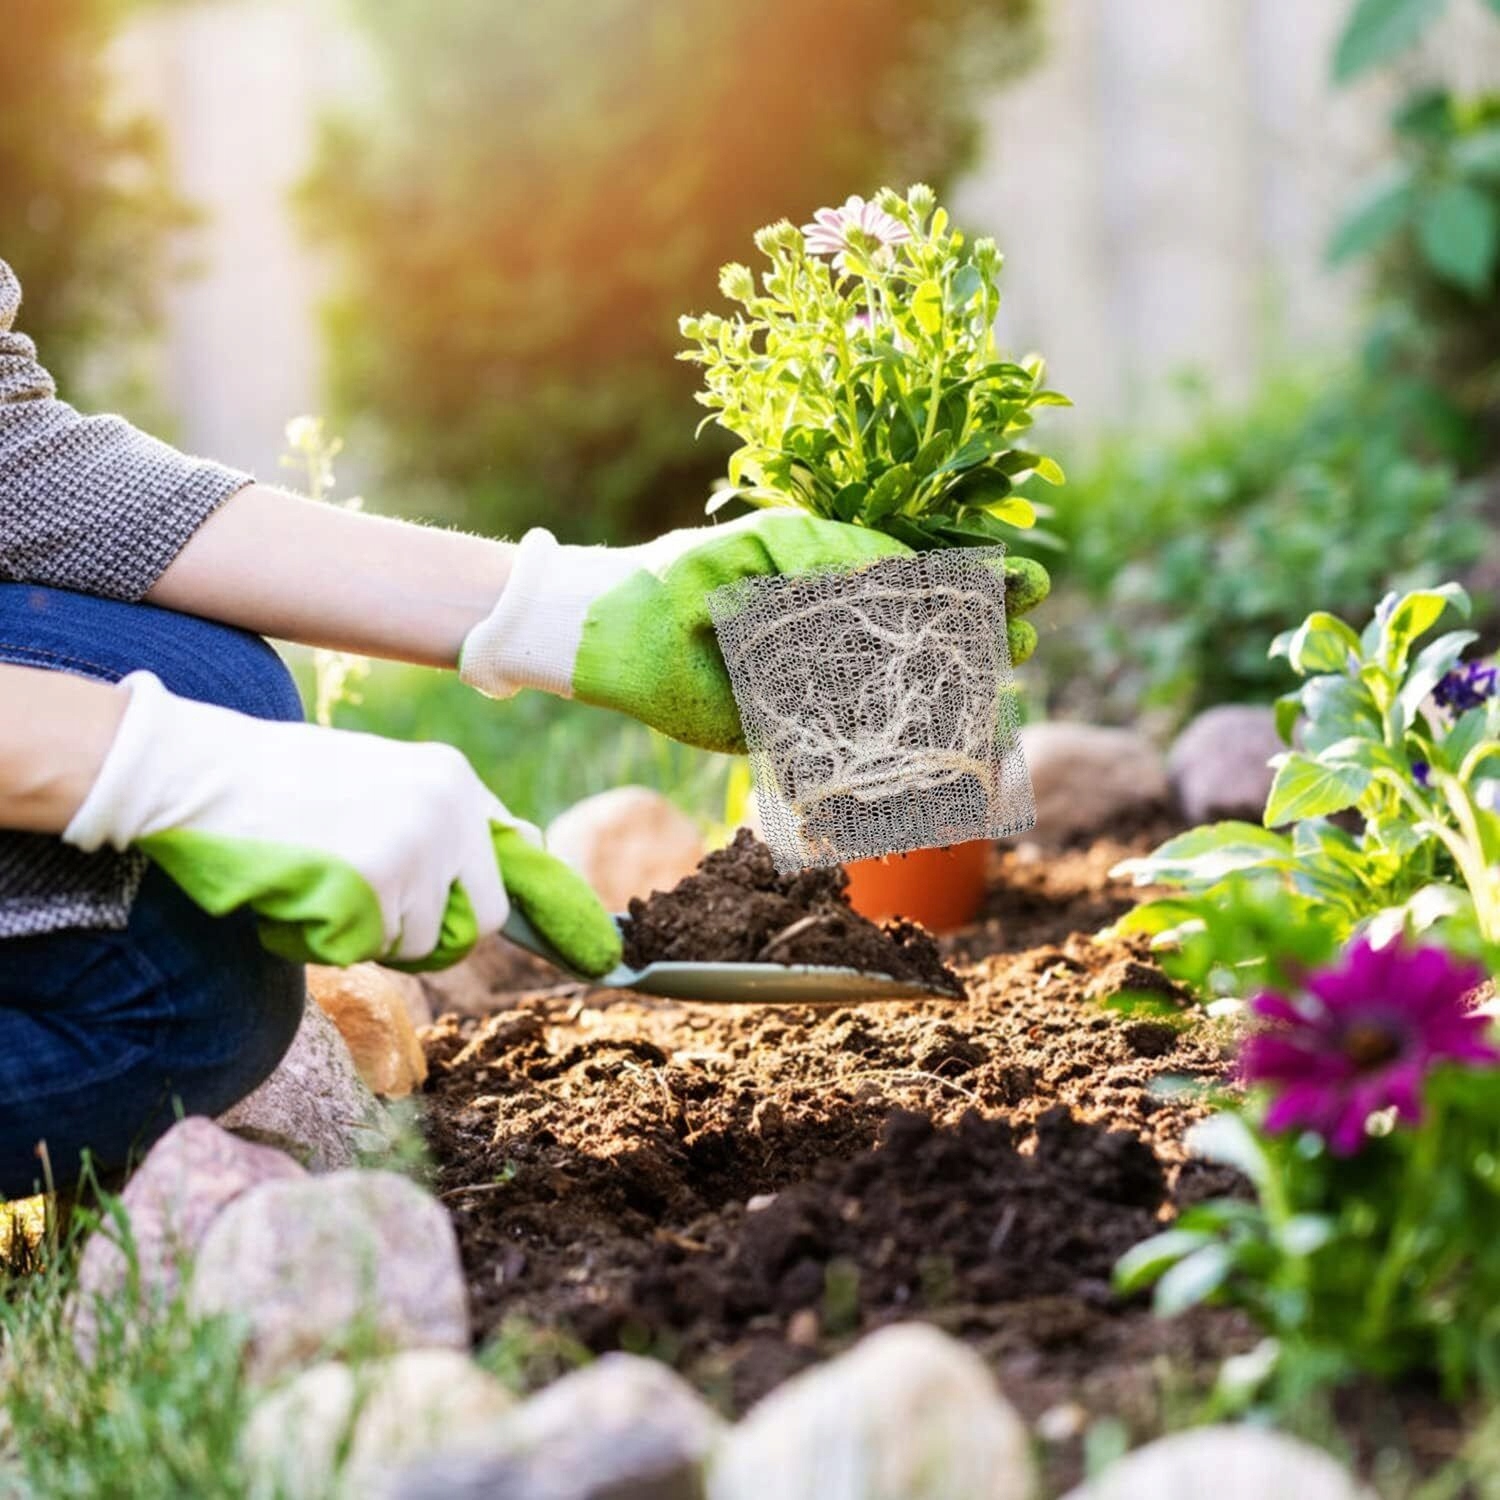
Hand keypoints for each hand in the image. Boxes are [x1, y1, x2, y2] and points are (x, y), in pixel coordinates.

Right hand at [62, 673, 621, 975]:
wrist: (197, 771)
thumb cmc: (280, 783)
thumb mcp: (382, 780)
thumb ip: (442, 820)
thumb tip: (513, 862)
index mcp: (455, 780)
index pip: (523, 856)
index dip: (539, 907)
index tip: (598, 950)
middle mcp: (451, 809)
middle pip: (483, 918)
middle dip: (434, 932)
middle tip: (372, 909)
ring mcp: (419, 845)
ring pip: (419, 941)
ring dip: (371, 934)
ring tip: (321, 882)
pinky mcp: (379, 882)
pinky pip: (372, 951)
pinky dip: (333, 940)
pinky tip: (299, 893)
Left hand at [460, 512, 1049, 751]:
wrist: (619, 639)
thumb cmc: (686, 577)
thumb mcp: (760, 546)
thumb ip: (825, 551)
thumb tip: (897, 572)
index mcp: (834, 576)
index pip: (927, 576)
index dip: (979, 581)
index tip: (1027, 586)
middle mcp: (837, 630)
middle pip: (931, 635)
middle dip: (985, 634)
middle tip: (1027, 639)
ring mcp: (821, 683)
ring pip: (906, 691)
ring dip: (960, 692)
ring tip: (1008, 682)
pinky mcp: (795, 732)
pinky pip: (860, 744)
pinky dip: (904, 752)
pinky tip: (950, 751)